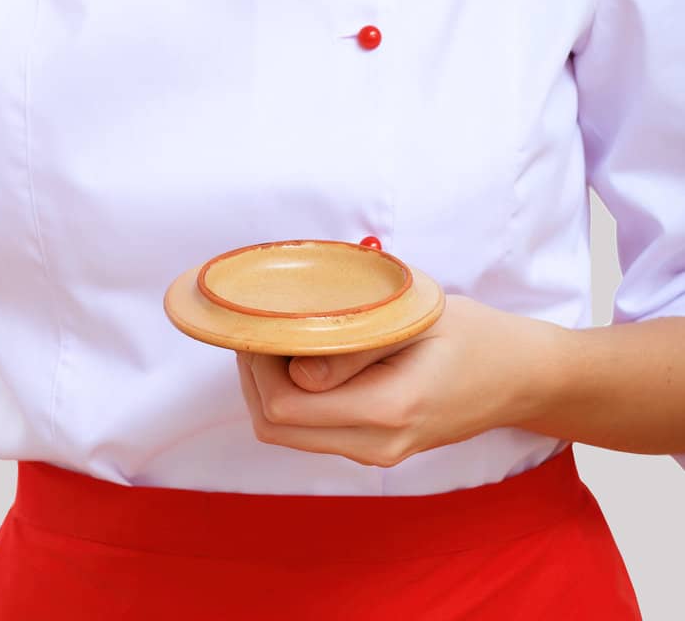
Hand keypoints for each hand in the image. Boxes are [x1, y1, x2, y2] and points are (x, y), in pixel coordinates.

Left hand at [235, 293, 561, 466]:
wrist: (520, 376)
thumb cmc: (473, 335)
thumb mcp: (415, 321)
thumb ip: (355, 346)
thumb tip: (295, 369)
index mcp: (388, 410)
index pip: (286, 408)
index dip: (257, 365)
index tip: (261, 319)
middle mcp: (376, 445)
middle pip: (276, 430)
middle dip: (254, 376)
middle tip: (262, 325)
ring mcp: (376, 454)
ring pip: (289, 435)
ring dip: (270, 387)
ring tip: (281, 335)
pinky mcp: (375, 449)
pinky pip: (313, 432)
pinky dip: (294, 398)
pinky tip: (305, 355)